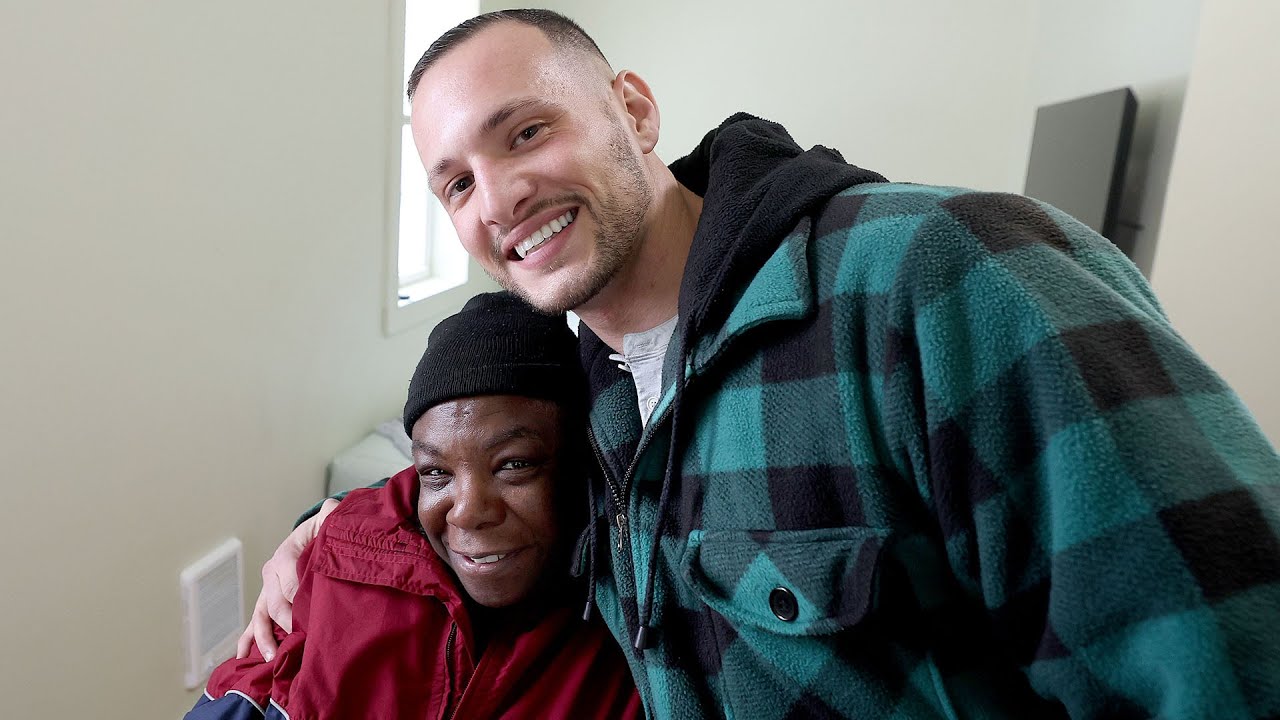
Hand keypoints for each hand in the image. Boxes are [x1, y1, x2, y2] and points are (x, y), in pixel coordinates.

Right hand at [235, 499, 338, 660]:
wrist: (309, 537)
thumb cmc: (319, 532)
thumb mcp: (326, 523)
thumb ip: (330, 517)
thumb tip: (331, 509)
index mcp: (285, 555)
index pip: (290, 581)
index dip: (300, 599)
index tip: (314, 616)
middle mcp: (271, 574)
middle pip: (275, 602)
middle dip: (286, 622)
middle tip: (302, 640)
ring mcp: (267, 590)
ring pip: (260, 616)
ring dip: (264, 638)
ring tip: (271, 658)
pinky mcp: (267, 602)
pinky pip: (254, 623)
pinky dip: (247, 641)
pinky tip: (242, 658)